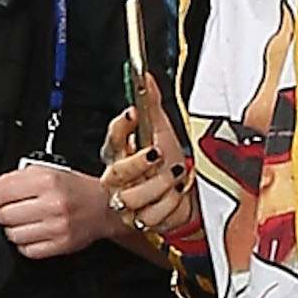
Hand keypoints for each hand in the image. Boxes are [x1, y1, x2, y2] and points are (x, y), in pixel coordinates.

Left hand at [0, 161, 113, 261]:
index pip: (1, 192)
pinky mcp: (60, 245)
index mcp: (46, 181)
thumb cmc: (72, 188)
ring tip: (23, 221)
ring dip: (12, 229)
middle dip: (1, 213)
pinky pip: (27, 250)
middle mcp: (52, 204)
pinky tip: (33, 232)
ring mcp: (57, 227)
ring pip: (13, 235)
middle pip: (4, 216)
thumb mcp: (43, 172)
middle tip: (9, 210)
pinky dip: (25, 243)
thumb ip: (11, 179)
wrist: (103, 206)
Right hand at [98, 81, 192, 238]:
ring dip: (160, 184)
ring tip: (175, 174)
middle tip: (158, 152)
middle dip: (139, 162)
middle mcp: (118, 179)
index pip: (113, 138)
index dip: (121, 126)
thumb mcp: (162, 130)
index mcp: (119, 153)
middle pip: (117, 172)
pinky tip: (175, 194)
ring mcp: (127, 202)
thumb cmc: (168, 164)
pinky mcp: (139, 221)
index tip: (133, 113)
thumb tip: (146, 76)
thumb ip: (152, 103)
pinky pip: (152, 214)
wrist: (184, 196)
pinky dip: (170, 203)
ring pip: (135, 196)